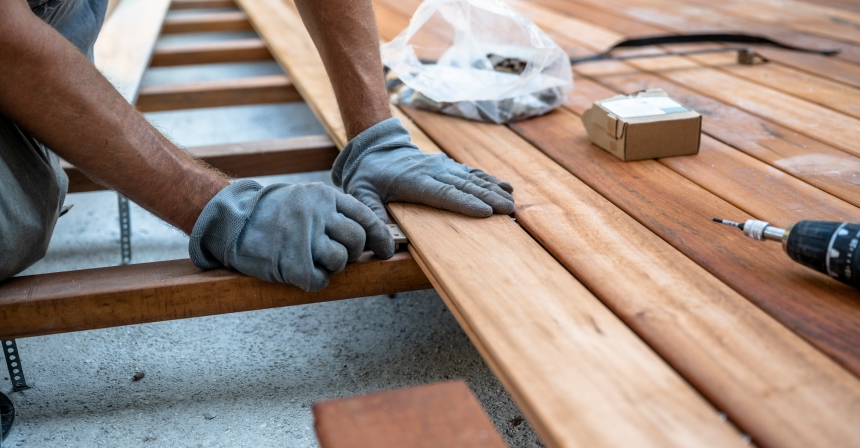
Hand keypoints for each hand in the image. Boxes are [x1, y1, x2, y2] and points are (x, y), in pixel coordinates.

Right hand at [189, 180, 393, 290]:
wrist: (232, 220)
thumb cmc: (272, 213)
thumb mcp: (305, 199)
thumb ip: (334, 212)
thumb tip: (367, 237)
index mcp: (324, 196)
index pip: (366, 218)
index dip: (380, 238)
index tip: (386, 251)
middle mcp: (317, 214)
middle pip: (357, 240)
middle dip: (354, 252)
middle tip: (338, 255)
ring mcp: (304, 237)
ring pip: (341, 260)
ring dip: (331, 266)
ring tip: (312, 258)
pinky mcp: (292, 262)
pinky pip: (319, 280)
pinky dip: (314, 280)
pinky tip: (301, 271)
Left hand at [332, 118, 514, 221]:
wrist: (375, 148)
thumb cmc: (368, 176)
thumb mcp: (360, 193)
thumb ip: (371, 215)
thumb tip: (382, 244)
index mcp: (414, 181)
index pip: (444, 194)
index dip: (465, 203)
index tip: (485, 211)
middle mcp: (433, 171)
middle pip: (464, 186)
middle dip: (488, 197)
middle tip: (508, 209)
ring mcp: (442, 166)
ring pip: (471, 178)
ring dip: (493, 189)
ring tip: (512, 200)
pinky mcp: (447, 165)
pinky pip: (471, 172)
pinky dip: (489, 179)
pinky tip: (505, 186)